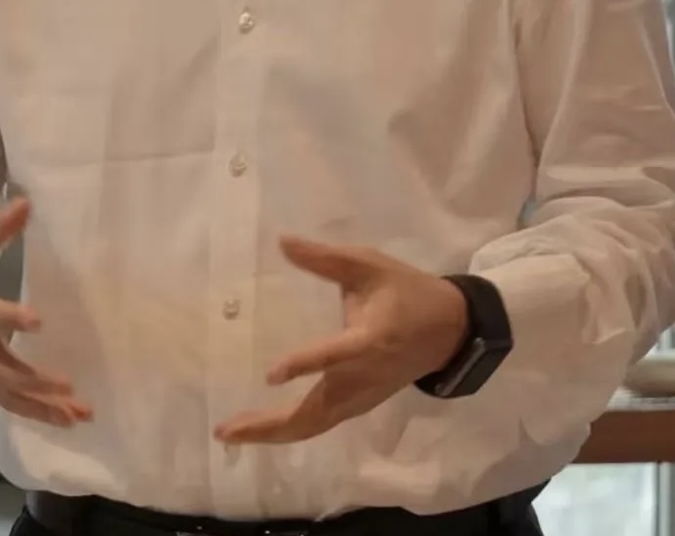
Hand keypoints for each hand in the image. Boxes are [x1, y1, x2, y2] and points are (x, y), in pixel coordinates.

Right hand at [0, 198, 91, 427]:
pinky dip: (40, 414)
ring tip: (81, 414)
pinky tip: (71, 419)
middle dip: (33, 380)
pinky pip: (12, 402)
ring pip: (9, 395)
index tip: (37, 319)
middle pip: (1, 370)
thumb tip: (26, 203)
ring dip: (44, 407)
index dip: (9, 318)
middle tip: (68, 385)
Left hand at [214, 237, 467, 444]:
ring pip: (314, 425)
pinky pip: (321, 423)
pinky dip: (291, 430)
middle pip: (315, 413)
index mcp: (369, 340)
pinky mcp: (359, 404)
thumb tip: (283, 241)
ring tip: (231, 433)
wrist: (449, 329)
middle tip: (225, 429)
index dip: (306, 365)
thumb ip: (325, 258)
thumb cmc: (406, 291)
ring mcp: (361, 398)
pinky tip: (262, 430)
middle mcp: (363, 377)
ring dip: (273, 433)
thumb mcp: (370, 265)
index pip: (335, 356)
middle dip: (270, 425)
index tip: (271, 374)